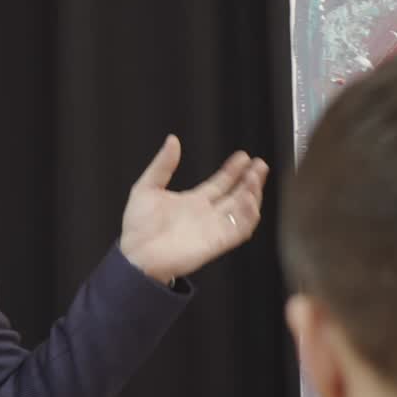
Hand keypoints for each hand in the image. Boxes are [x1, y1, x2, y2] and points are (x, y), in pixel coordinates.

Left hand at [118, 135, 268, 283]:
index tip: (243, 156)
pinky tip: (250, 199)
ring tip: (255, 178)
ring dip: (252, 194)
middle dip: (250, 180)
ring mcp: (214, 228)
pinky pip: (240, 229)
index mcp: (192, 202)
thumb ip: (162, 165)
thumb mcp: (146, 188)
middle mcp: (207, 214)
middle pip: (236, 195)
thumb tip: (172, 141)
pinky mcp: (217, 242)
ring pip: (242, 210)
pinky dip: (249, 215)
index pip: (220, 183)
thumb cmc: (138, 228)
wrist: (136, 256)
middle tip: (260, 164)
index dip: (232, 170)